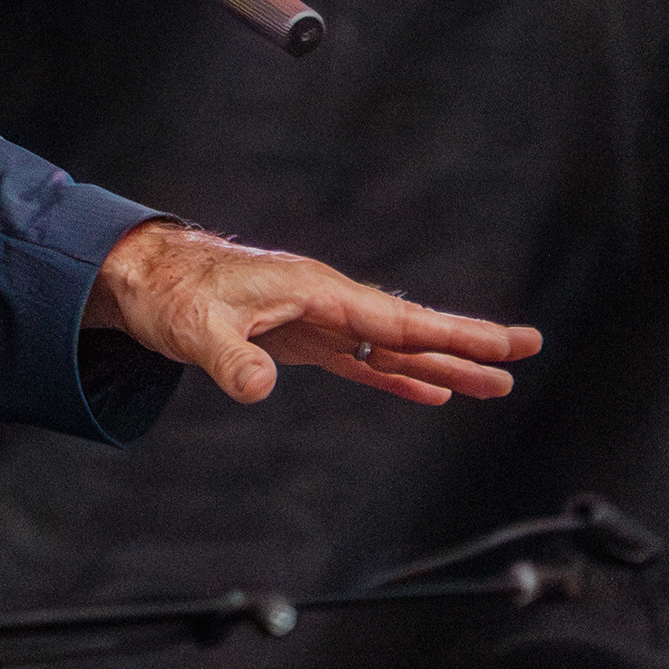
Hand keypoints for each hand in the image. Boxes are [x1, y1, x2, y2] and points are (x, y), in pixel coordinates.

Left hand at [83, 222, 537, 406]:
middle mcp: (326, 303)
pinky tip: (428, 390)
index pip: (399, 318)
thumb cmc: (168, 292)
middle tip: (527, 352)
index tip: (505, 342)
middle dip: (468, 342)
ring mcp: (316, 321)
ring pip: (393, 345)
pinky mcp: (299, 340)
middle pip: (410, 327)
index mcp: (316, 291)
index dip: (454, 333)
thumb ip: (228, 358)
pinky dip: (396, 375)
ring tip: (495, 383)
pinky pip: (362, 360)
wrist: (142, 278)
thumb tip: (256, 389)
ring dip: (442, 363)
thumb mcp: (195, 328)